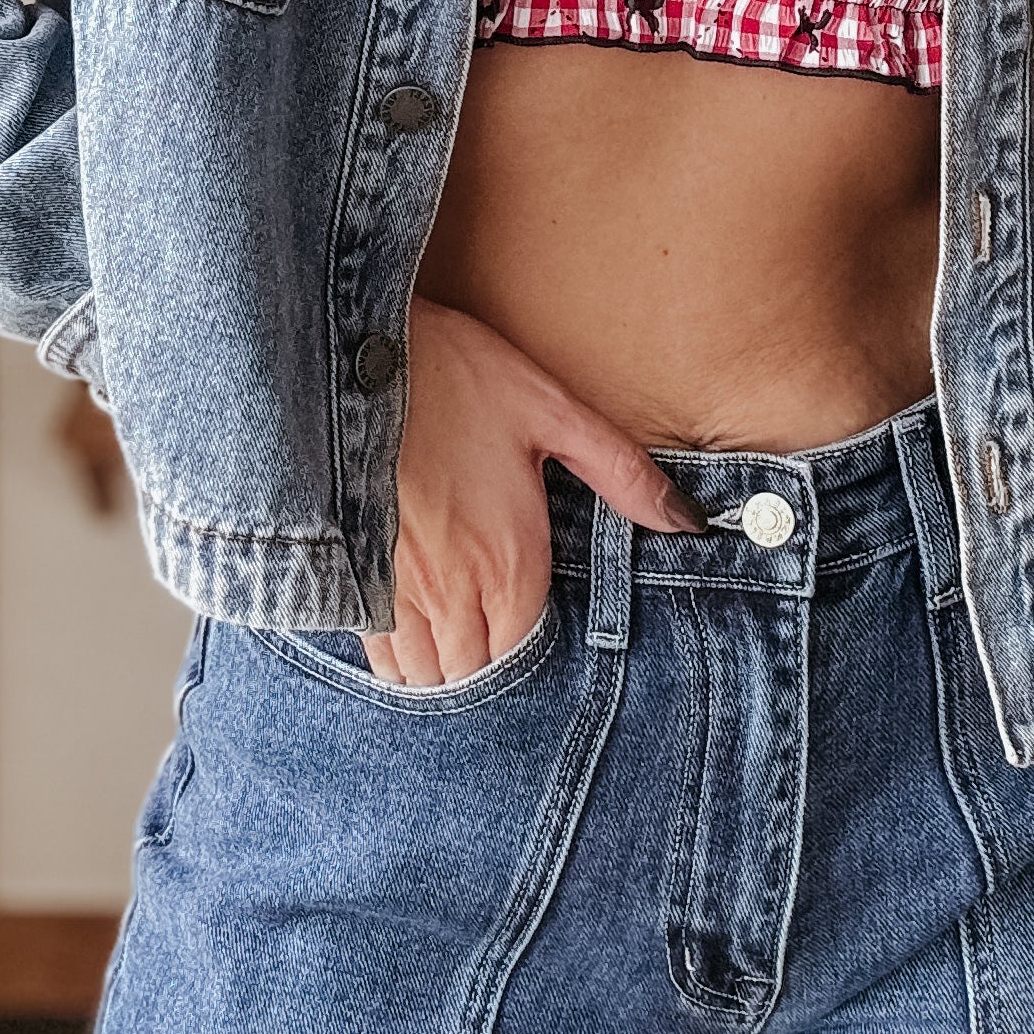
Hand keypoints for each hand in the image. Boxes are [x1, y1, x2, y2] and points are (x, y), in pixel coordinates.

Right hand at [367, 298, 708, 687]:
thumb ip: (621, 472)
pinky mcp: (352, 579)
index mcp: (510, 563)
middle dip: (488, 670)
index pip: (527, 656)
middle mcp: (453, 594)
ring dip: (442, 671)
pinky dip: (396, 657)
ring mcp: (396, 593)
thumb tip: (688, 520)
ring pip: (424, 675)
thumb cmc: (453, 375)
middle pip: (475, 676)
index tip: (536, 639)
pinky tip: (408, 632)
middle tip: (497, 644)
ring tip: (456, 646)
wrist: (345, 357)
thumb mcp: (551, 408)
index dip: (533, 657)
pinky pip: (378, 654)